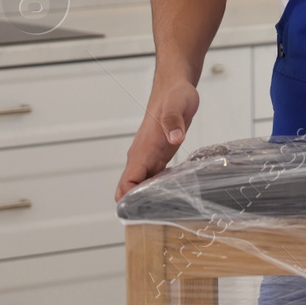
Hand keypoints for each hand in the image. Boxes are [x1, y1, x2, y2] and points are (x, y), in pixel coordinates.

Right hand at [114, 78, 199, 201]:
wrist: (175, 87)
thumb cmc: (175, 95)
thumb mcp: (178, 105)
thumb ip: (174, 121)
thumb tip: (174, 138)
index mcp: (143, 149)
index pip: (127, 183)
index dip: (131, 200)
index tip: (144, 211)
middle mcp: (142, 156)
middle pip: (129, 189)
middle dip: (137, 206)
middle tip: (158, 216)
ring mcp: (148, 156)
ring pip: (140, 186)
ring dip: (148, 199)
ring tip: (166, 210)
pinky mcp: (158, 155)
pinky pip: (152, 178)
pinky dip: (158, 188)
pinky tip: (174, 191)